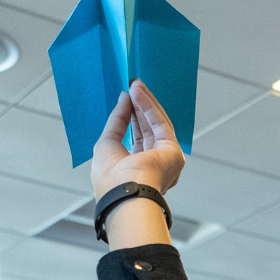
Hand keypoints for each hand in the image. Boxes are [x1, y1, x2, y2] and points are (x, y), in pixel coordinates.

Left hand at [91, 79, 184, 197]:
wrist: (124, 193)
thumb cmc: (111, 178)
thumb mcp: (106, 143)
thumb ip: (117, 120)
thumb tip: (124, 98)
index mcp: (138, 170)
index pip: (137, 139)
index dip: (131, 118)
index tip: (126, 99)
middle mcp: (155, 166)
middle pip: (148, 130)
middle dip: (139, 108)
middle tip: (132, 87)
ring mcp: (166, 159)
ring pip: (156, 125)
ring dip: (145, 104)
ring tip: (135, 85)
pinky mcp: (173, 152)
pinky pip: (161, 124)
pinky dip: (149, 107)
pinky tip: (139, 93)